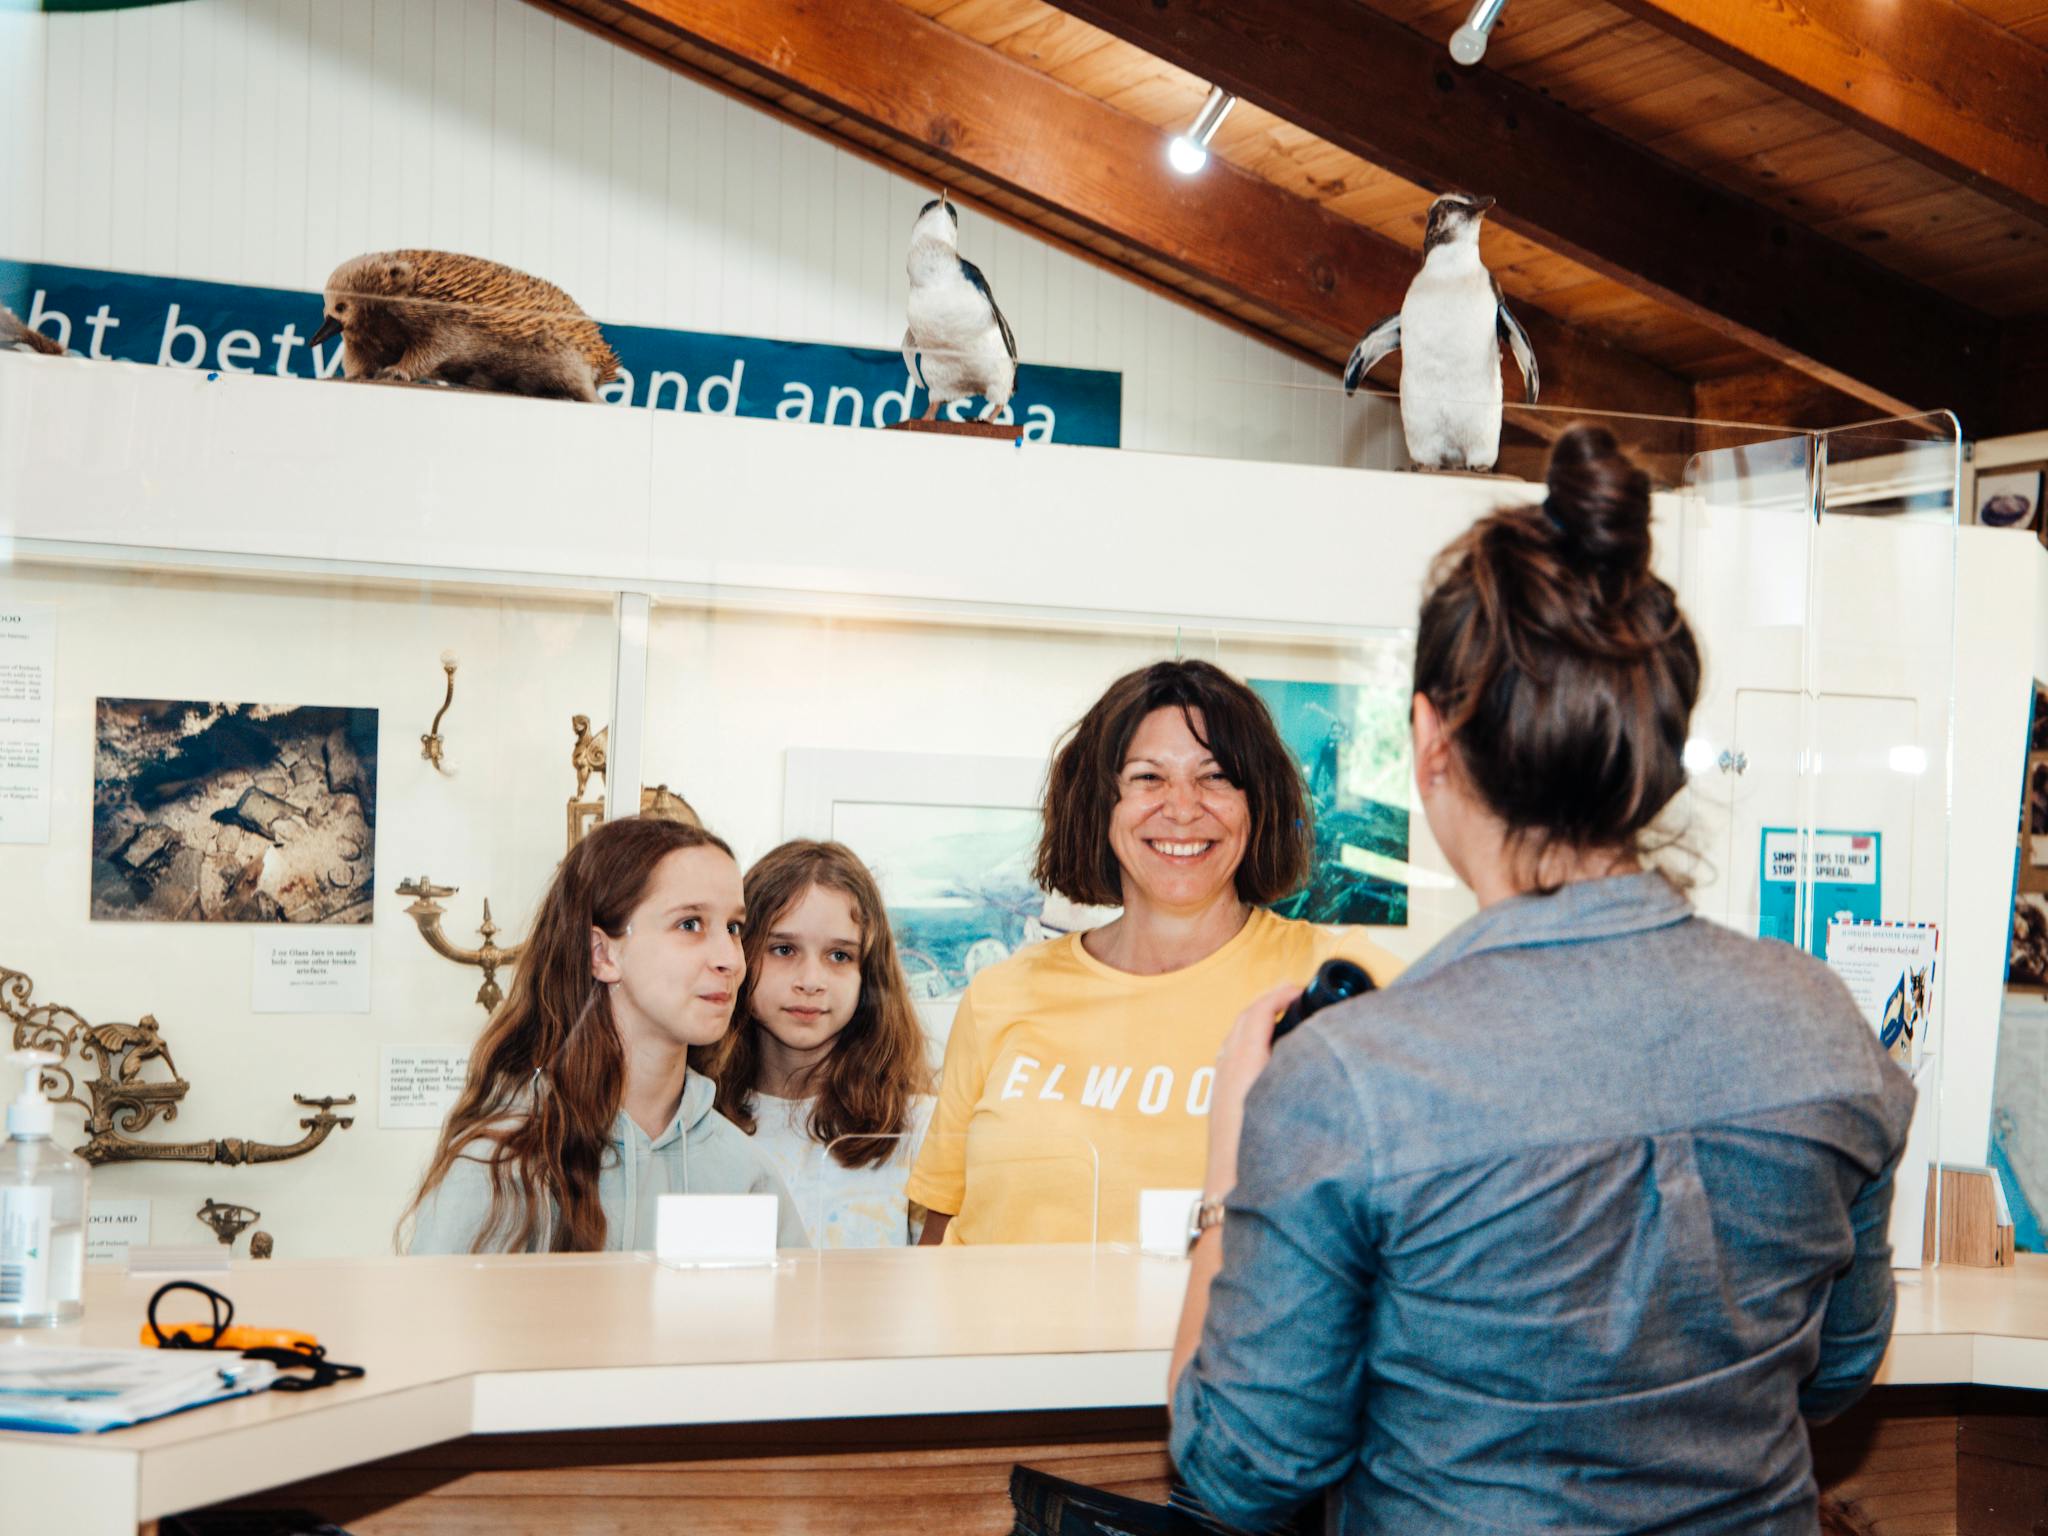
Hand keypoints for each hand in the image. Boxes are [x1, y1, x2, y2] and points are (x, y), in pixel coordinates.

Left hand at [1204, 982, 1301, 1200]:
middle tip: (1294, 1000)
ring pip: (1236, 1038)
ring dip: (1257, 1023)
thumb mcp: (1290, 1104)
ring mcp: (1220, 1085)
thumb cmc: (1264, 1159)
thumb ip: (1304, 1071)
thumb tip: (1325, 1050)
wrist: (1233, 1198)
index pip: (1258, 1012)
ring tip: (1284, 1022)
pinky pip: (1231, 1057)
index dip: (1279, 995)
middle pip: (1244, 1020)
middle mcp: (1228, 1069)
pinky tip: (1267, 1057)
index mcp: (1245, 1064)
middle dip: (1268, 1004)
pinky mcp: (1220, 1102)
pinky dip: (1248, 1044)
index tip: (1299, 990)